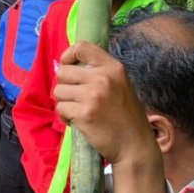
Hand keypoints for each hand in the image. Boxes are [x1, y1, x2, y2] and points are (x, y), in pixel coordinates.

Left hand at [53, 41, 163, 192]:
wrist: (135, 145)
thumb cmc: (126, 117)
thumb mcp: (120, 85)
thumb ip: (99, 74)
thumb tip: (67, 66)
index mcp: (113, 67)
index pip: (82, 47)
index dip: (68, 56)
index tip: (67, 66)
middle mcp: (103, 78)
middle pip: (63, 72)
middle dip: (64, 86)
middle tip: (76, 99)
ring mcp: (93, 95)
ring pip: (58, 91)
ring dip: (64, 103)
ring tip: (79, 112)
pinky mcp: (84, 113)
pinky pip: (60, 109)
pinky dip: (66, 117)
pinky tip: (79, 122)